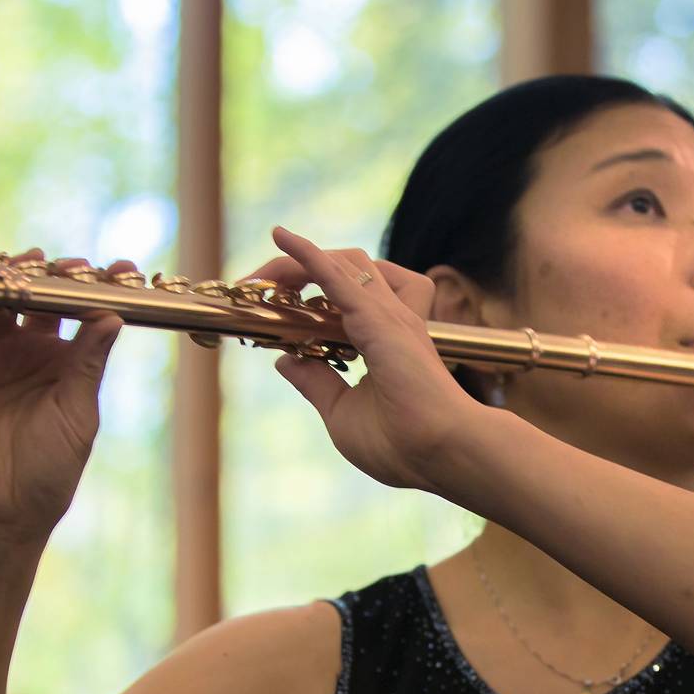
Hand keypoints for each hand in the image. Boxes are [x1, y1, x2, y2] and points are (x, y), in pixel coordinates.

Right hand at [0, 250, 128, 541]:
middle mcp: (33, 352)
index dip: (103, 290)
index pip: (88, 315)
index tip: (125, 269)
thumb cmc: (49, 470)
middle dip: (60, 276)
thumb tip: (112, 316)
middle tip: (75, 264)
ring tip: (32, 262)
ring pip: (6, 302)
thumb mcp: (77, 414)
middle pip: (46, 299)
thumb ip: (88, 364)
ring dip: (17, 278)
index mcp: (69, 364)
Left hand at [244, 226, 480, 491]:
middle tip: (252, 287)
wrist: (441, 456)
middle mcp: (390, 318)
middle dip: (294, 270)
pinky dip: (308, 255)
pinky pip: (338, 277)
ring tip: (260, 278)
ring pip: (342, 263)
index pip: (342, 294)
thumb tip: (284, 361)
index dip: (305, 291)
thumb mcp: (342, 413)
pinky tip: (283, 237)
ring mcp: (390, 316)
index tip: (262, 303)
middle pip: (341, 268)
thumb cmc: (403, 446)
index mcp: (383, 338)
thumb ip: (316, 383)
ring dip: (296, 263)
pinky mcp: (381, 320)